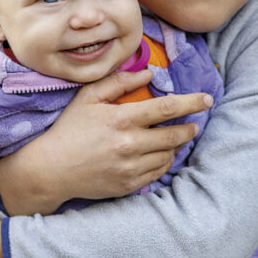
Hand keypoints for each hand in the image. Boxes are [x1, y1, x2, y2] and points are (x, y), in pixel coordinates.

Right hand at [0, 70, 212, 214]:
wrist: (50, 170)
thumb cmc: (69, 129)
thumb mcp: (88, 98)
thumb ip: (119, 82)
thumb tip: (148, 73)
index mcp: (121, 119)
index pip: (167, 108)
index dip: (191, 102)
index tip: (207, 99)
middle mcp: (129, 145)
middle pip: (175, 135)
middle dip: (190, 128)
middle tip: (194, 124)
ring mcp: (130, 167)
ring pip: (168, 155)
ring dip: (176, 145)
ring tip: (175, 138)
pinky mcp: (128, 185)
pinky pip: (158, 172)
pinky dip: (164, 161)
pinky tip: (160, 154)